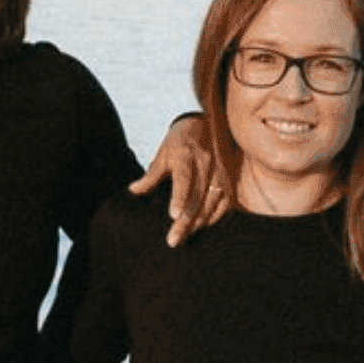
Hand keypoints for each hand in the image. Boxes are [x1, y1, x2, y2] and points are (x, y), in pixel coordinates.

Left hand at [125, 113, 226, 245]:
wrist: (206, 122)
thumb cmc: (180, 140)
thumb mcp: (163, 153)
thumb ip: (151, 174)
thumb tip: (133, 190)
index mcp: (186, 155)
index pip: (184, 179)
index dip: (179, 197)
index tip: (173, 215)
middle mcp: (206, 163)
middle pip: (197, 197)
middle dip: (185, 221)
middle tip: (173, 240)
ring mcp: (221, 170)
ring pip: (212, 201)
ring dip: (198, 222)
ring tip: (184, 237)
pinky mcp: (230, 177)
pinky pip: (226, 201)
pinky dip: (215, 215)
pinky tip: (202, 226)